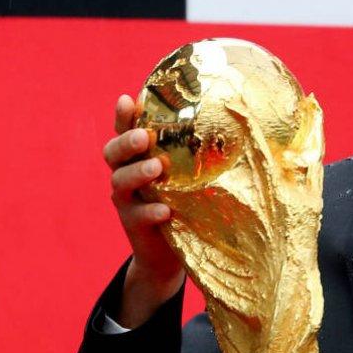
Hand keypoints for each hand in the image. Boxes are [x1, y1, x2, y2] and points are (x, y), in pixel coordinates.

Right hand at [104, 93, 184, 327]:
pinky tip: (165, 211)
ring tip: (157, 168)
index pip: (124, 130)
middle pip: (112, 152)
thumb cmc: (185, 201)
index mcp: (137, 156)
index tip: (127, 100)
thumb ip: (197, 151)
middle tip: (144, 137)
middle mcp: (126, 174)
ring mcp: (127, 201)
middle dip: (126, 142)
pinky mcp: (133, 225)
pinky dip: (149, 212)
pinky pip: (136, 216)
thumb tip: (240, 117)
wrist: (169, 252)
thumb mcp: (189, 174)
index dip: (122, 116)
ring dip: (137, 173)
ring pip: (120, 182)